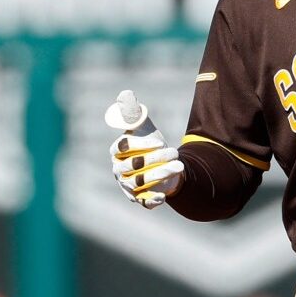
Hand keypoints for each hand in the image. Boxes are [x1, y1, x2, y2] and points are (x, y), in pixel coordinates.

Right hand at [106, 90, 184, 208]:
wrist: (162, 165)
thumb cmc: (148, 143)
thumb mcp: (143, 125)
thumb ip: (133, 111)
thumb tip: (125, 94)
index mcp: (116, 150)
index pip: (123, 147)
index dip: (141, 144)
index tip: (159, 141)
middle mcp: (118, 169)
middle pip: (132, 166)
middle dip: (155, 159)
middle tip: (175, 152)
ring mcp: (128, 185)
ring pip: (140, 182)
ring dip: (160, 175)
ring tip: (179, 166)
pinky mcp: (139, 198)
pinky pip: (143, 202)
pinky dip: (152, 201)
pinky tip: (164, 197)